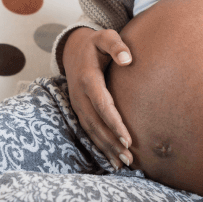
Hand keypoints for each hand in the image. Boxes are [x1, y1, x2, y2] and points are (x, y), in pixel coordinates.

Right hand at [63, 27, 134, 169]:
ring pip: (91, 131)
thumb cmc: (95, 43)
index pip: (103, 105)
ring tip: (124, 164)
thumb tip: (128, 59)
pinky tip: (112, 159)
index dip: (115, 123)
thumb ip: (116, 45)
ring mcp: (77, 104)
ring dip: (106, 149)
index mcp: (88, 79)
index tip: (128, 139)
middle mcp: (80, 95)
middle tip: (130, 159)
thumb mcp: (105, 37)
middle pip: (96, 124)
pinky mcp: (79, 110)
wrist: (73, 49)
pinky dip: (99, 146)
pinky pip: (88, 131)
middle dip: (112, 143)